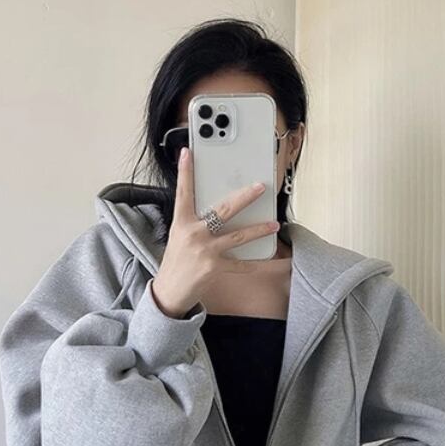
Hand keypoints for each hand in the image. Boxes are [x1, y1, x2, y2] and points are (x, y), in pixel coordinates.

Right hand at [151, 146, 280, 317]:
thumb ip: (194, 221)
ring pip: (238, 236)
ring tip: (274, 223)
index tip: (188, 154)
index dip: (185, 172)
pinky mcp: (215, 268)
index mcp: (182, 223)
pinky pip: (240, 264)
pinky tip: (268, 258)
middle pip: (223, 211)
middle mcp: (194, 235)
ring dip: (258, 229)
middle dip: (245, 198)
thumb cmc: (177, 261)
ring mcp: (206, 252)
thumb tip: (215, 209)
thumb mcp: (179, 236)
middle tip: (260, 187)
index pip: (183, 193)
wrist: (170, 291)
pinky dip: (254, 262)